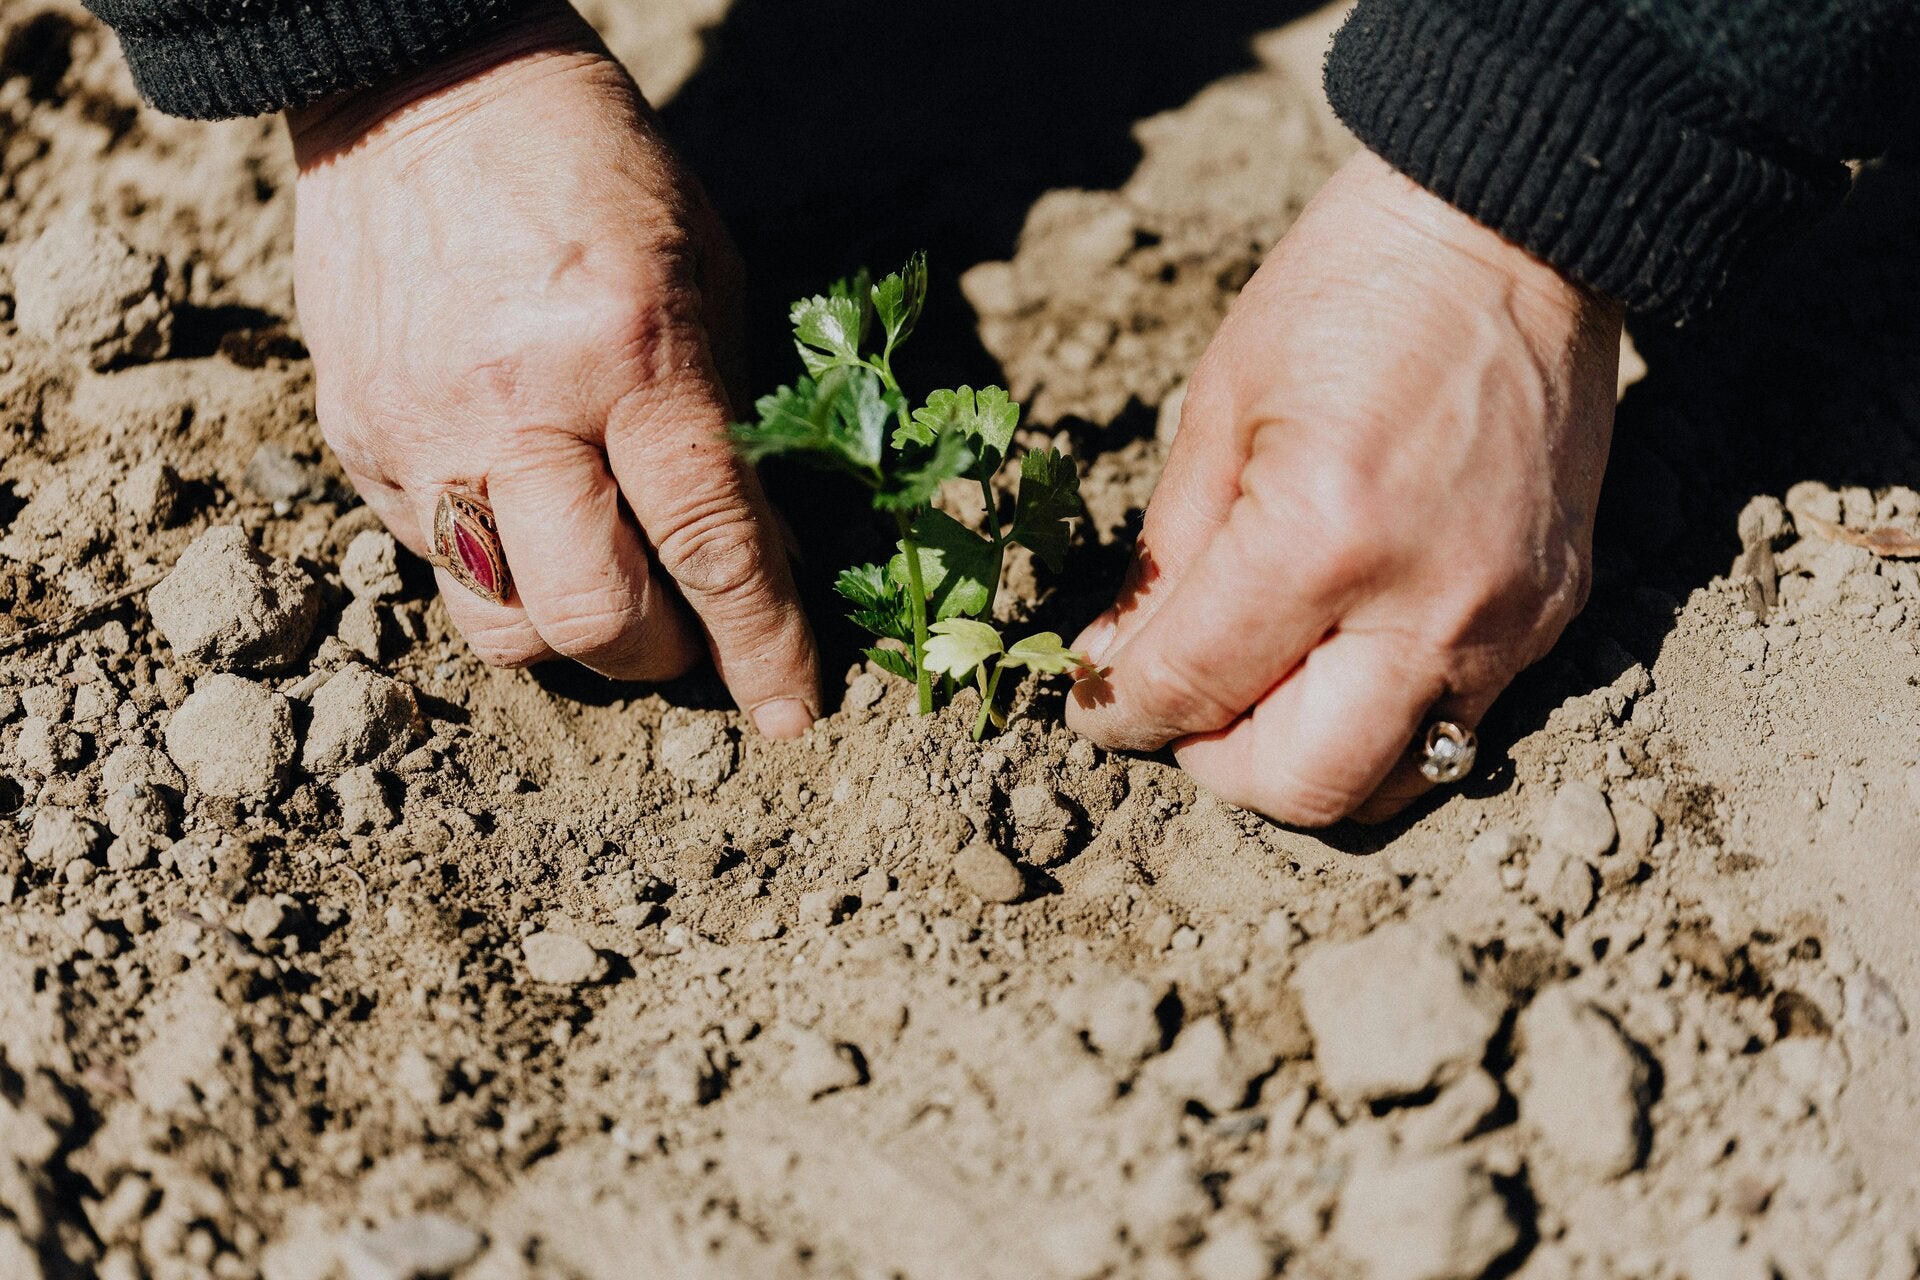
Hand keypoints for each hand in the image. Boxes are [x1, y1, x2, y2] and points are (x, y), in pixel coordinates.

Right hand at [287, 2, 818, 736]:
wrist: (419, 86)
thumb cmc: (596, 174)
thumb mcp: (705, 277)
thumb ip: (729, 426)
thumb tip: (758, 560)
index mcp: (628, 353)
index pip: (709, 544)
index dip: (761, 645)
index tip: (793, 713)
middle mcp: (514, 408)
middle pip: (592, 619)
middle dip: (661, 657)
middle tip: (689, 632)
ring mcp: (419, 432)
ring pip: (499, 625)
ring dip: (571, 636)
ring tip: (606, 581)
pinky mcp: (354, 440)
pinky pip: (434, 563)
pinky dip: (502, 568)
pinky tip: (529, 510)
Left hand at [1066, 151, 1621, 823]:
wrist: (1514, 232)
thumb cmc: (1349, 293)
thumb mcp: (1220, 409)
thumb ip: (1165, 560)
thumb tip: (1114, 666)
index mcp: (1320, 537)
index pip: (1194, 688)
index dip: (1121, 713)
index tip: (1096, 706)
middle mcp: (1426, 604)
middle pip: (1301, 784)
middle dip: (1215, 765)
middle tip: (1183, 713)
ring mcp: (1504, 621)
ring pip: (1390, 783)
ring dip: (1304, 763)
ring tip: (1261, 694)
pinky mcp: (1554, 614)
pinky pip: (1455, 725)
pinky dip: (1379, 721)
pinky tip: (1341, 656)